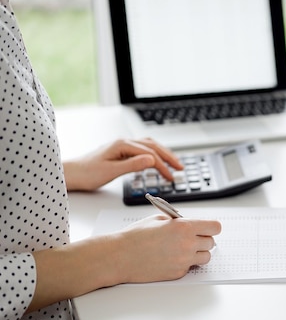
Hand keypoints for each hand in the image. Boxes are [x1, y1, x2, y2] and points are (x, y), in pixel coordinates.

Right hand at [29, 215, 221, 310]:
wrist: (119, 256)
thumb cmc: (136, 236)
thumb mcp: (159, 218)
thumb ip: (179, 221)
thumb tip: (193, 224)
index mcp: (184, 227)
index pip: (215, 227)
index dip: (212, 227)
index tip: (208, 228)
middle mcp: (187, 244)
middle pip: (212, 243)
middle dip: (204, 239)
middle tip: (193, 238)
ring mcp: (184, 261)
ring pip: (206, 257)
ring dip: (199, 253)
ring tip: (184, 248)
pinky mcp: (178, 273)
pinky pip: (191, 267)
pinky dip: (186, 263)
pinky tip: (171, 258)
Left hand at [63, 138, 183, 190]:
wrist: (71, 173)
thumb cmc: (87, 173)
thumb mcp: (111, 171)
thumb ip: (132, 165)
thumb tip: (151, 160)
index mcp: (122, 145)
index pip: (150, 154)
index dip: (163, 166)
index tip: (171, 177)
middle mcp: (124, 142)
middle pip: (153, 146)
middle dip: (168, 157)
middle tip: (181, 168)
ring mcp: (122, 146)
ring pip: (149, 146)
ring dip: (163, 153)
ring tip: (173, 163)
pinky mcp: (120, 151)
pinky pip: (142, 149)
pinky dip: (154, 154)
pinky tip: (157, 160)